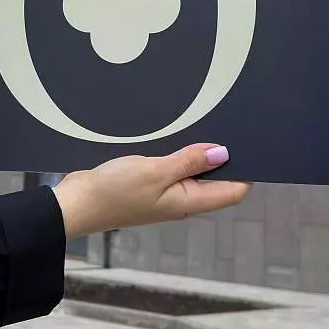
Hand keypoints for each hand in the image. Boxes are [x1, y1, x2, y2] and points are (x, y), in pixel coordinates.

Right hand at [53, 144, 249, 238]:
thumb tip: (223, 153)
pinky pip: (175, 168)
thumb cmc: (114, 191)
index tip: (251, 144)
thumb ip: (189, 161)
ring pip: (195, 172)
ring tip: (205, 126)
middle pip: (216, 181)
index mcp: (189, 202)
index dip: (246, 170)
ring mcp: (166, 193)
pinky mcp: (151, 184)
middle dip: (225, 158)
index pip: (232, 191)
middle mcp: (182, 200)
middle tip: (228, 127)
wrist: (77, 202)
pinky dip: (180, 154)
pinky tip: (177, 136)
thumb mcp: (155, 171)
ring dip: (200, 154)